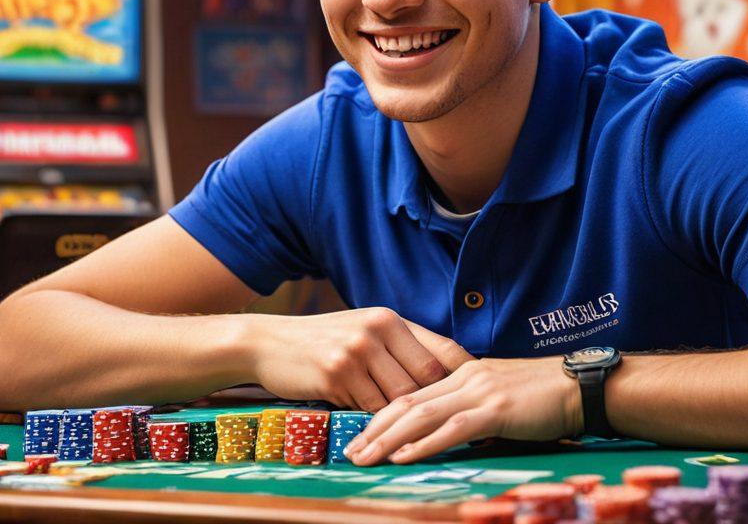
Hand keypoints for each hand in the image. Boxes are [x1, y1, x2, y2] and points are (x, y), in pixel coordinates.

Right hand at [247, 308, 472, 411]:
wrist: (268, 344)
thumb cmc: (323, 342)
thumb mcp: (363, 331)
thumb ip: (399, 346)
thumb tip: (445, 374)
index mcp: (390, 318)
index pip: (443, 349)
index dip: (465, 376)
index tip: (479, 395)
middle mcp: (377, 330)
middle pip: (427, 377)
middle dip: (435, 403)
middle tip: (448, 423)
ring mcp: (357, 351)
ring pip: (400, 397)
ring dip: (403, 416)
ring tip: (411, 429)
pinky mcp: (337, 374)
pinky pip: (370, 408)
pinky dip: (374, 420)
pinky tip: (372, 423)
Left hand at [344, 356, 582, 464]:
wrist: (580, 385)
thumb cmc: (544, 396)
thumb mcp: (500, 395)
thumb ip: (473, 406)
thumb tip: (450, 429)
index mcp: (463, 374)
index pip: (411, 393)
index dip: (380, 415)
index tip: (359, 436)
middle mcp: (464, 379)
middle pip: (406, 403)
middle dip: (373, 430)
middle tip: (350, 453)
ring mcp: (479, 392)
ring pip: (421, 414)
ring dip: (388, 439)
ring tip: (365, 458)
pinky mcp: (496, 410)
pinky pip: (453, 428)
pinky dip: (424, 443)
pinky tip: (404, 456)